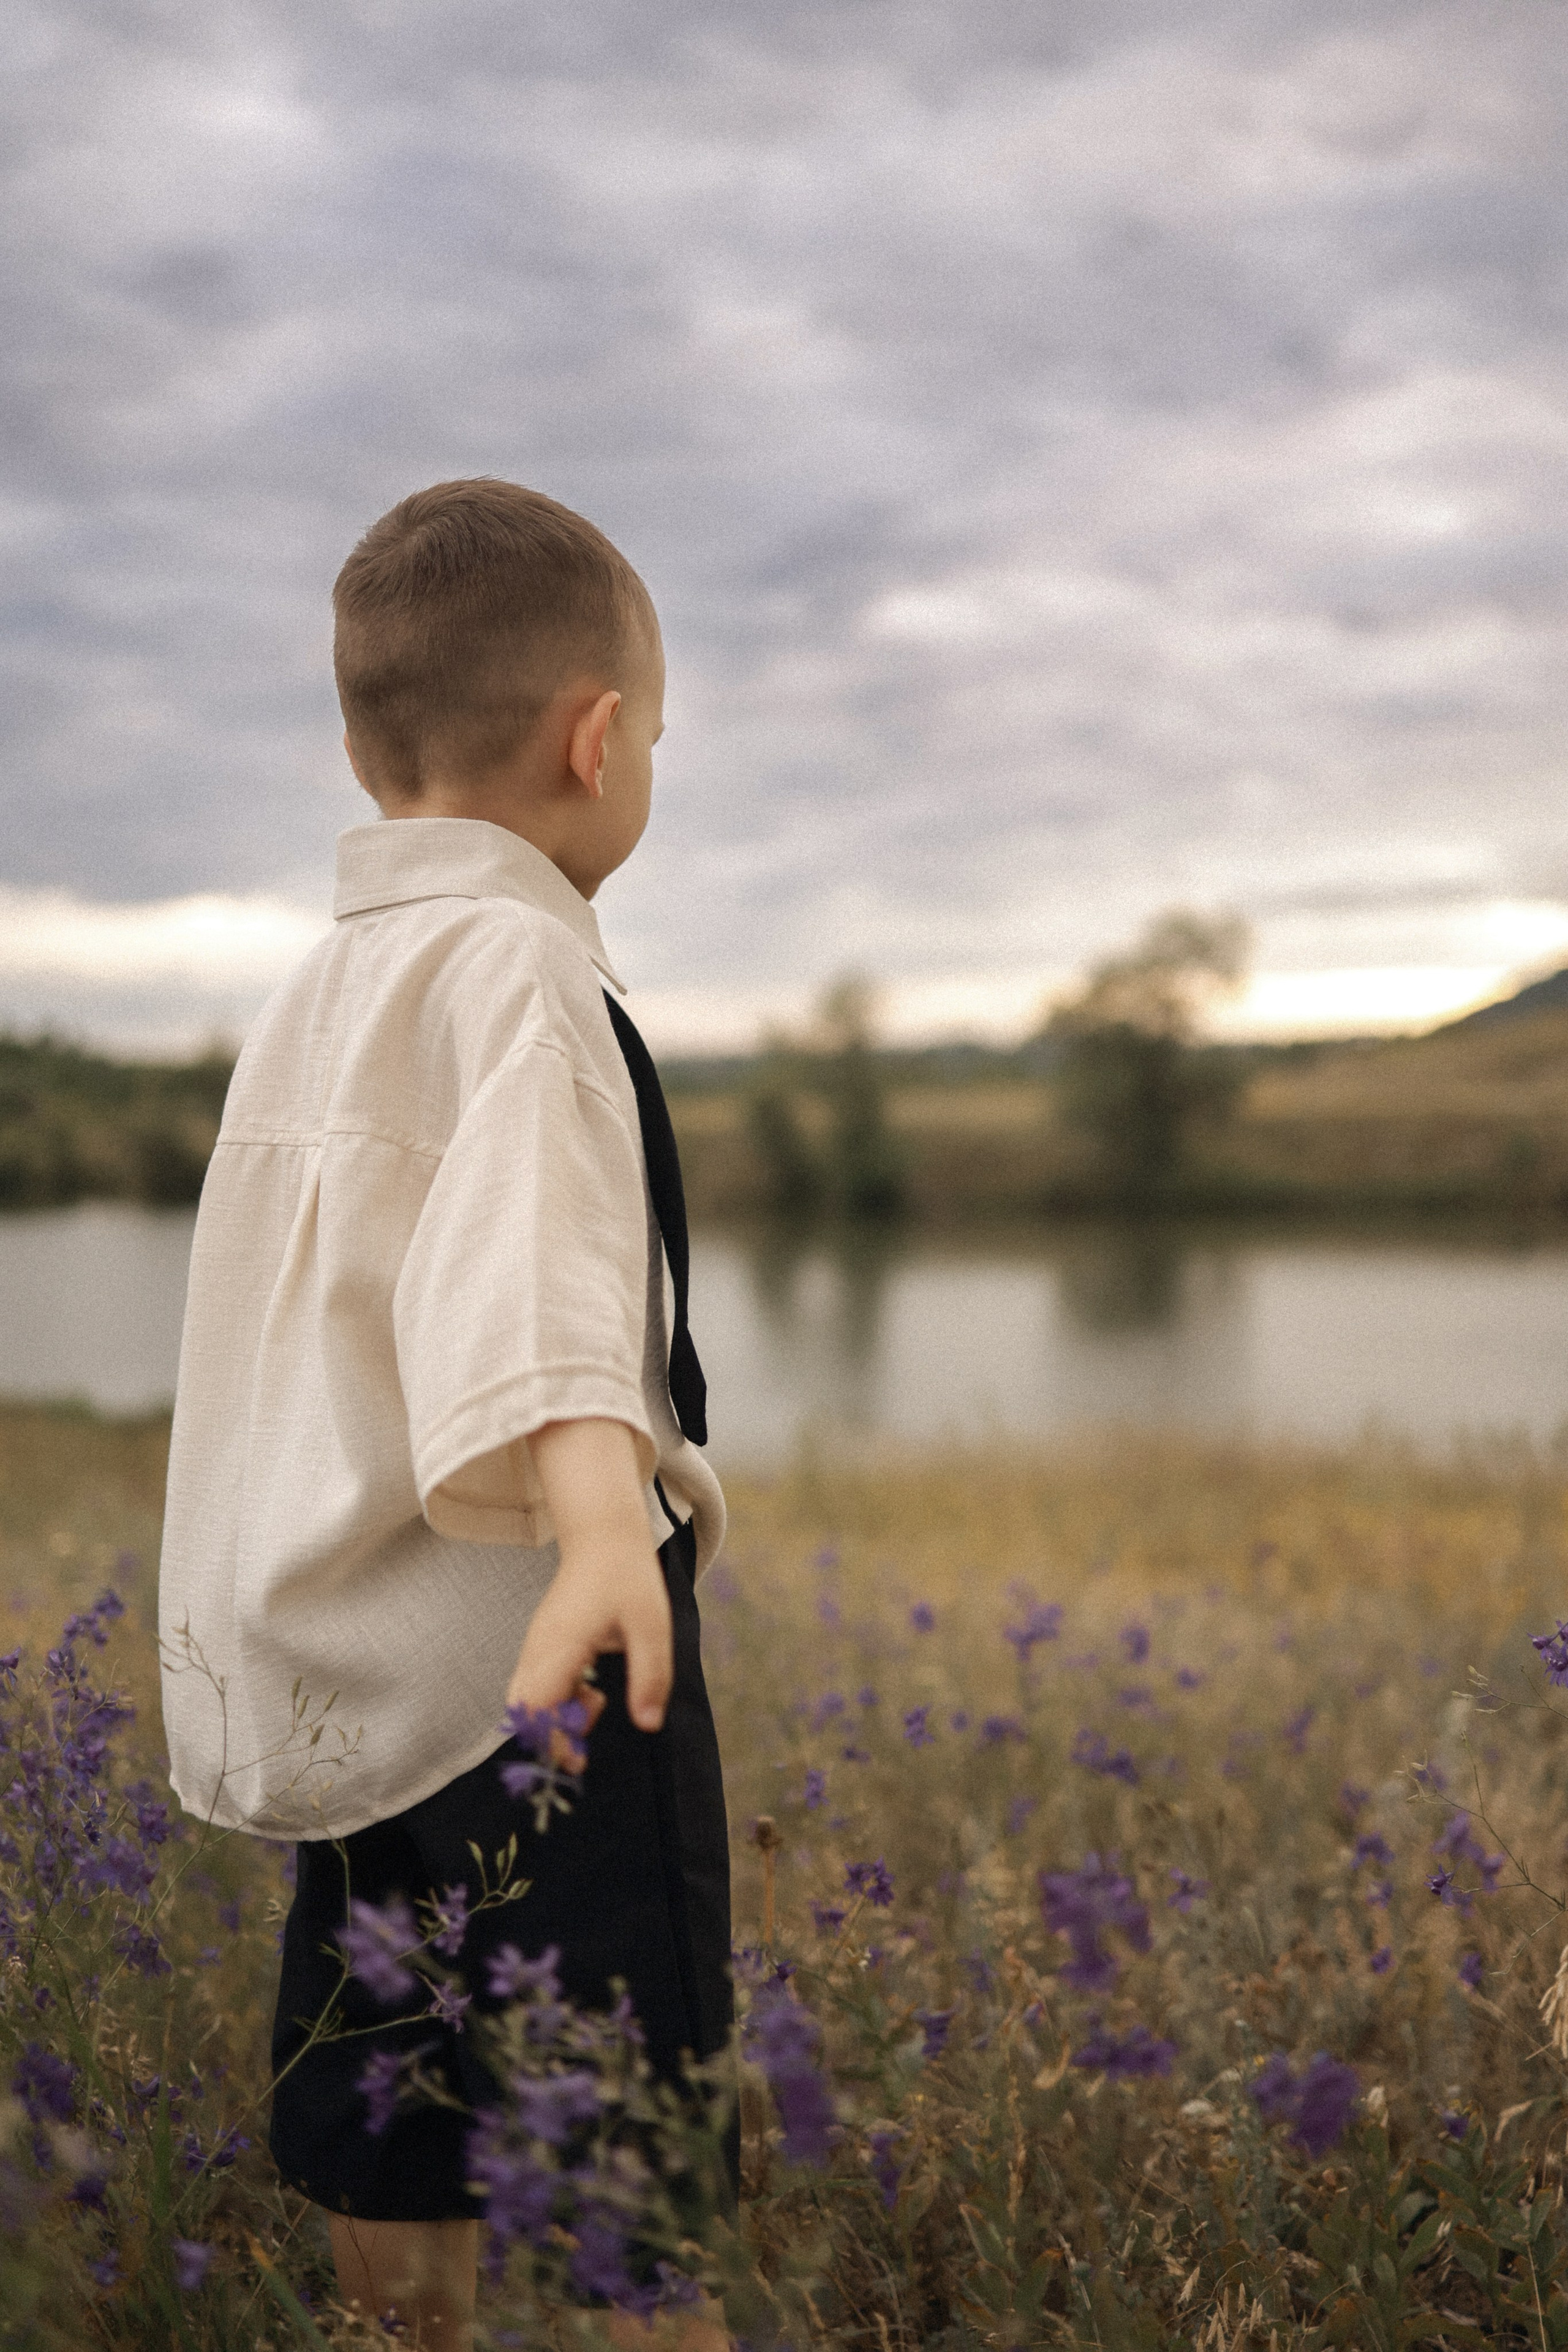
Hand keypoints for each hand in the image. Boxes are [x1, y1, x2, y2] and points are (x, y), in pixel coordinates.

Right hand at [505, 1418, 672, 1734]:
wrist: (604, 1537)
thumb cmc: (628, 1578)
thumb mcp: (653, 1627)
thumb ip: (651, 1676)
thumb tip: (648, 1724)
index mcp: (560, 1646)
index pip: (535, 1707)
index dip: (549, 1741)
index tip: (578, 1761)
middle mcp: (538, 1649)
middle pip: (520, 1710)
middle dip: (547, 1737)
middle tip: (584, 1749)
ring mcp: (536, 1647)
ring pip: (526, 1700)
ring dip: (556, 1718)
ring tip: (596, 1705)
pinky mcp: (542, 1646)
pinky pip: (537, 1687)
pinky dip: (558, 1701)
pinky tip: (591, 1689)